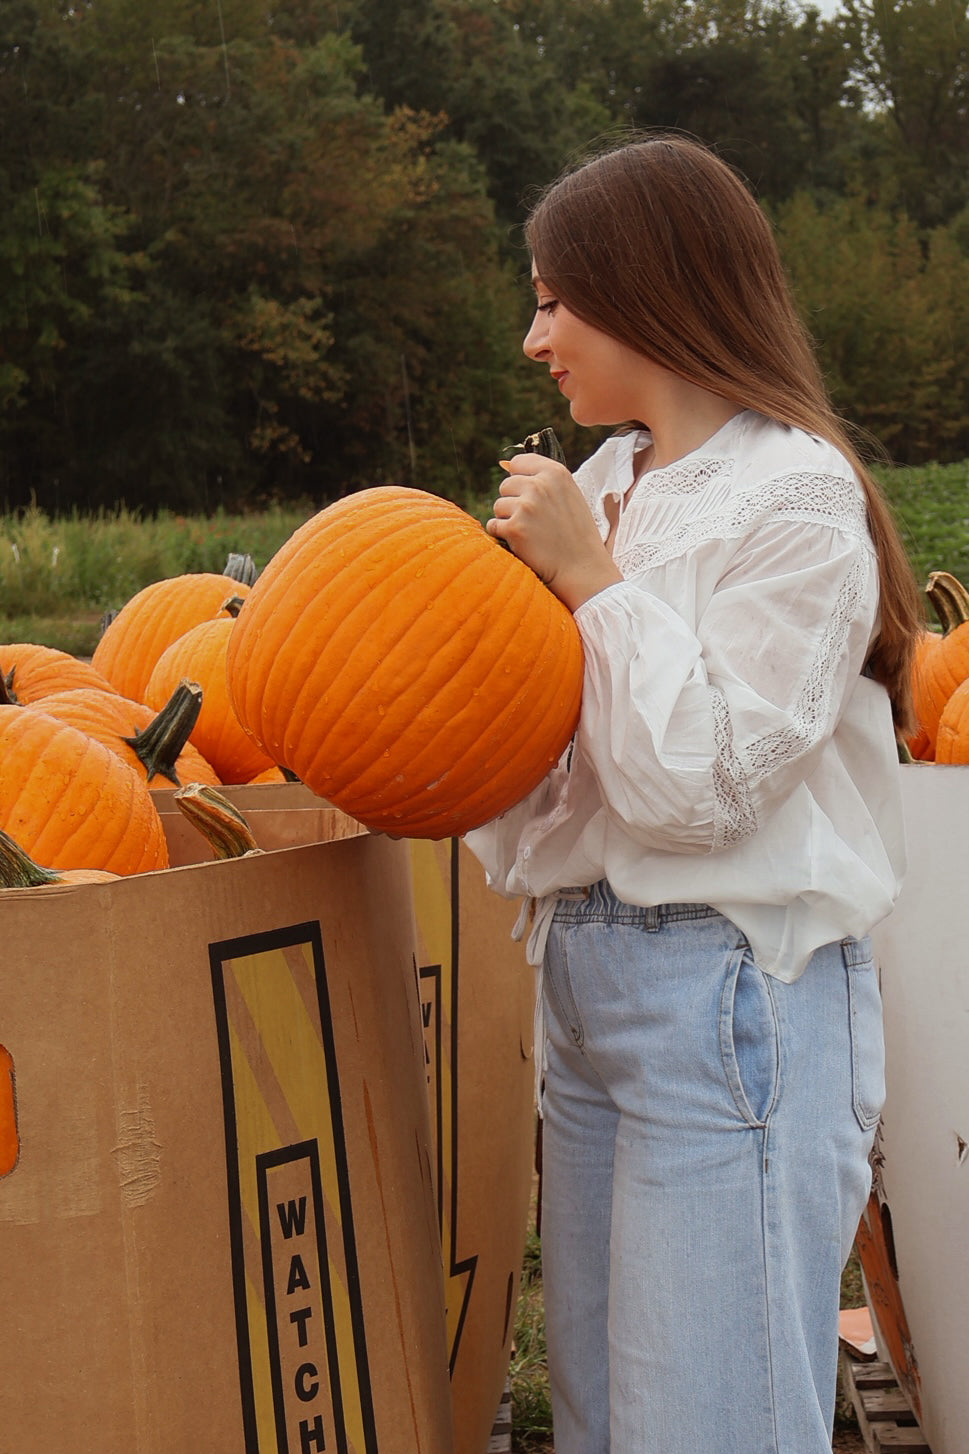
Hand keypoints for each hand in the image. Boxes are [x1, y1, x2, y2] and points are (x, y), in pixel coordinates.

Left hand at [487, 454, 621, 610]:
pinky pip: (493, 525)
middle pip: (505, 485)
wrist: (582, 569)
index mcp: (555, 473)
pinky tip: (523, 543)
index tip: (529, 496)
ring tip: (531, 533)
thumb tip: (506, 464)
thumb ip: (543, 479)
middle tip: (533, 521)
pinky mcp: (514, 528)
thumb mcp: (568, 495)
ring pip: (498, 506)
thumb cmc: (576, 534)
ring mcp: (526, 507)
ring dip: (508, 519)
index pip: (518, 463)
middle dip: (513, 502)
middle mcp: (539, 486)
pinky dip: (503, 535)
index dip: (519, 479)